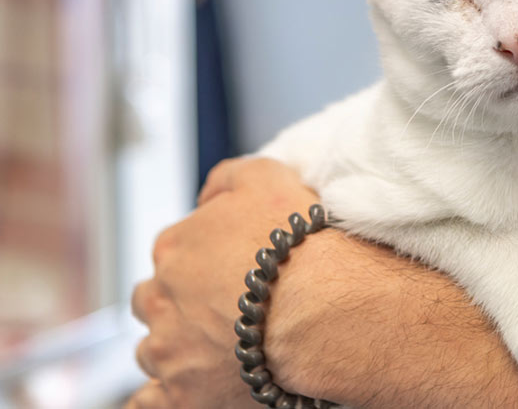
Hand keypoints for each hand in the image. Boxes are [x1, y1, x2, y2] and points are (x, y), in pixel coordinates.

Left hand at [128, 158, 319, 407]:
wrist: (323, 310)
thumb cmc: (300, 246)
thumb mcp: (268, 177)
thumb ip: (227, 177)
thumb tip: (207, 196)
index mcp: (175, 247)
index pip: (174, 250)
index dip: (204, 258)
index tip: (232, 267)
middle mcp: (161, 298)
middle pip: (155, 300)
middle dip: (180, 302)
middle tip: (222, 307)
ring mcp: (169, 351)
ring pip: (153, 350)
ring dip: (175, 347)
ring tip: (216, 348)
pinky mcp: (182, 396)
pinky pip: (148, 403)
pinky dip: (156, 397)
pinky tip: (176, 390)